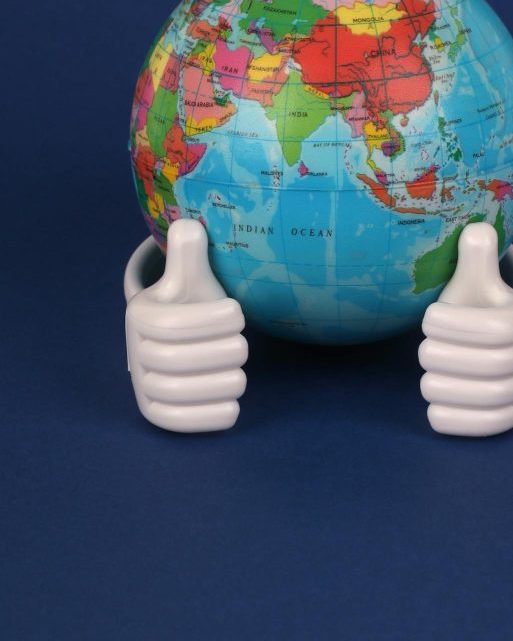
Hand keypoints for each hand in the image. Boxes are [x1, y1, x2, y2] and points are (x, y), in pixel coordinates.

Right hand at [125, 220, 247, 432]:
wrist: (184, 338)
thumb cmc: (195, 303)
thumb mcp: (193, 277)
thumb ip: (189, 253)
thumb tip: (189, 226)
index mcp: (141, 315)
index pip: (174, 325)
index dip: (213, 321)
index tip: (238, 313)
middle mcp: (134, 351)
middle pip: (177, 360)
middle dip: (222, 352)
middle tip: (243, 346)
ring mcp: (142, 384)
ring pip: (178, 392)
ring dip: (220, 383)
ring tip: (239, 374)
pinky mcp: (155, 412)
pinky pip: (175, 421)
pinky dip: (205, 416)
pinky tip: (231, 406)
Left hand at [418, 222, 512, 435]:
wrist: (482, 339)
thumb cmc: (470, 305)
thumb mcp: (471, 278)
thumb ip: (475, 255)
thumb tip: (477, 230)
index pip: (494, 330)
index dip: (453, 326)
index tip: (428, 318)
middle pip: (489, 365)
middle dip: (443, 356)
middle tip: (424, 349)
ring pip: (487, 396)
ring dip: (445, 386)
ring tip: (428, 376)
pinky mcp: (512, 415)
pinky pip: (491, 424)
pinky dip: (460, 419)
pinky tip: (435, 406)